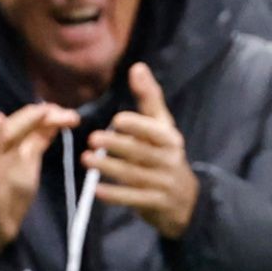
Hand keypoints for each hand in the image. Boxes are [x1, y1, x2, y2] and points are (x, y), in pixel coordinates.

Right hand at [0, 102, 78, 254]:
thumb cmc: (11, 193)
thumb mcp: (29, 164)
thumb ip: (38, 143)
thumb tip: (55, 121)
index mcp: (9, 144)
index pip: (29, 124)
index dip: (48, 116)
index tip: (70, 114)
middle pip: (19, 124)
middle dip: (42, 116)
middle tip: (68, 114)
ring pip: (6, 134)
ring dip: (23, 120)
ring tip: (42, 110)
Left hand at [87, 63, 198, 239]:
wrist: (185, 200)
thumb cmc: (165, 154)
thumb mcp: (162, 127)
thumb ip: (149, 98)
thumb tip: (137, 67)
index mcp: (170, 139)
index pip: (154, 131)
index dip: (137, 126)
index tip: (117, 120)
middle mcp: (169, 160)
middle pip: (142, 153)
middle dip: (117, 146)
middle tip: (92, 139)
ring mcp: (164, 184)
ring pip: (135, 175)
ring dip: (110, 168)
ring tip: (86, 160)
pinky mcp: (156, 203)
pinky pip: (134, 199)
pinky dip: (116, 195)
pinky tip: (97, 190)